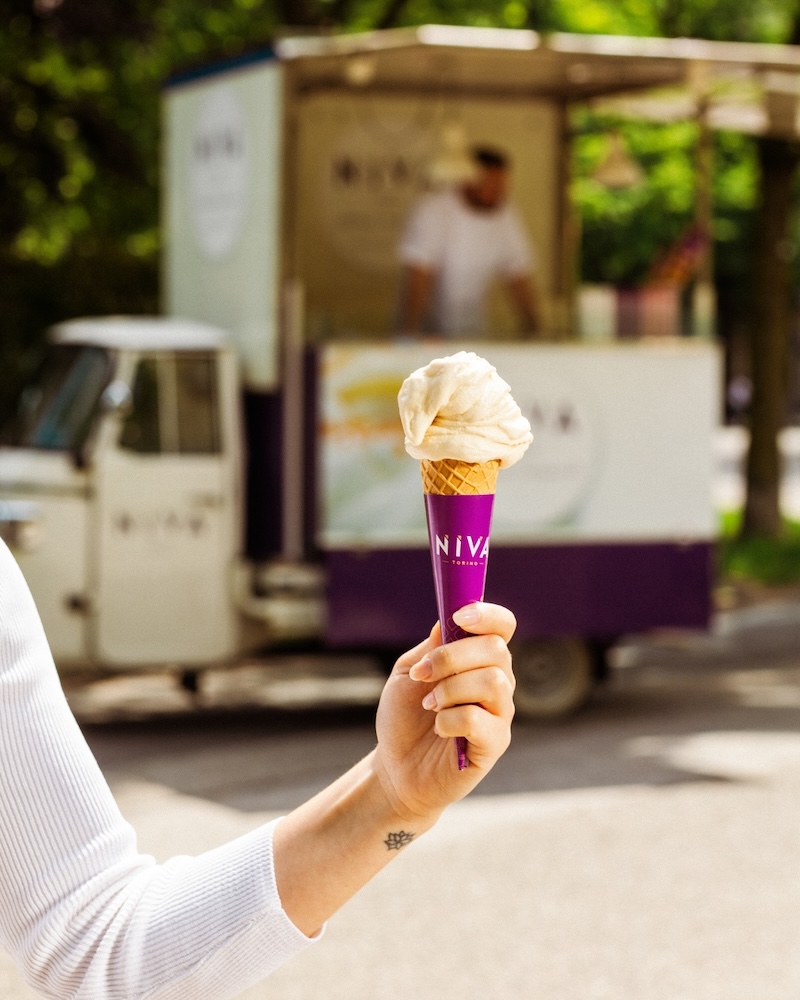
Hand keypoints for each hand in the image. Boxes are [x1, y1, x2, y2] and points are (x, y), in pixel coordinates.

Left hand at [373, 602, 515, 822]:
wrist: (396, 766)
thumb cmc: (405, 717)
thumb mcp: (409, 672)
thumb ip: (431, 646)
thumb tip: (448, 620)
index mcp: (479, 659)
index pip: (503, 626)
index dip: (488, 615)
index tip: (459, 617)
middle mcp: (498, 681)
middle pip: (496, 649)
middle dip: (451, 657)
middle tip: (423, 674)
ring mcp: (499, 713)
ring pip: (492, 682)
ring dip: (450, 689)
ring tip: (429, 705)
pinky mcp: (494, 744)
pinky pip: (479, 719)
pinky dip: (449, 719)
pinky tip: (438, 727)